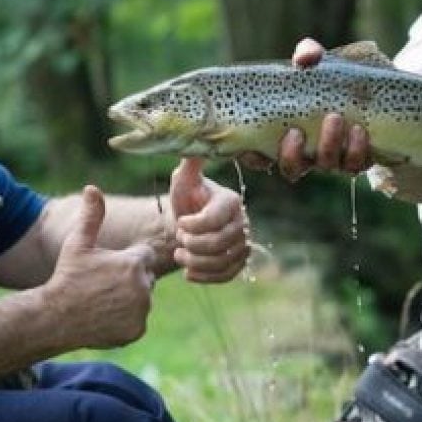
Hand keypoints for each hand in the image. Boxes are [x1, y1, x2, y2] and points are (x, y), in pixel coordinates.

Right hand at [44, 185, 155, 348]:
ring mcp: (141, 311)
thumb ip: (91, 216)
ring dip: (129, 299)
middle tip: (102, 286)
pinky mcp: (137, 331)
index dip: (126, 260)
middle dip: (129, 279)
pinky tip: (105, 317)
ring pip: (143, 299)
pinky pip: (137, 320)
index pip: (145, 256)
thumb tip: (92, 188)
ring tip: (102, 301)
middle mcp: (143, 288)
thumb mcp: (78, 244)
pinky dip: (126, 320)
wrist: (55, 318)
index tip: (107, 267)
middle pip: (146, 278)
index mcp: (134, 263)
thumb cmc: (67, 277)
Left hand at [169, 158, 249, 282]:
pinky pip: (227, 275)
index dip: (193, 225)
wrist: (189, 223)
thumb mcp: (183, 181)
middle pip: (220, 243)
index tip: (180, 222)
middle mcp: (242, 222)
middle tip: (178, 239)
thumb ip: (189, 166)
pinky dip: (205, 277)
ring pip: (223, 261)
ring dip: (196, 263)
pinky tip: (188, 272)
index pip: (215, 218)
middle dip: (193, 244)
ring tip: (180, 255)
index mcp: (230, 201)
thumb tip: (193, 144)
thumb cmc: (186, 199)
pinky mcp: (239, 262)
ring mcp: (242, 243)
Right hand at [239, 37, 371, 180]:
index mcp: (285, 135)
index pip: (259, 157)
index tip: (253, 149)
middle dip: (292, 154)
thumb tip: (303, 59)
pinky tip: (359, 130)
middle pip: (292, 168)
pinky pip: (355, 165)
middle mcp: (306, 153)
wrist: (371, 89)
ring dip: (328, 146)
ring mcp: (331, 158)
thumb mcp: (318, 62)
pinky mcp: (357, 158)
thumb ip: (308, 54)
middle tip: (297, 131)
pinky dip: (357, 150)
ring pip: (325, 166)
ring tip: (335, 118)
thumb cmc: (332, 77)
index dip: (253, 158)